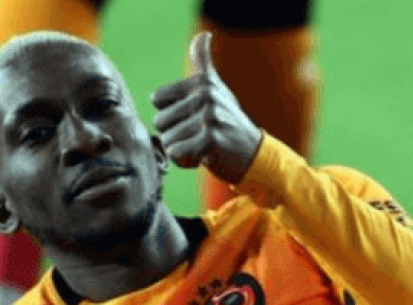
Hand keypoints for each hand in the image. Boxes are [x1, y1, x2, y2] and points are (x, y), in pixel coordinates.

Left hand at [151, 31, 262, 184]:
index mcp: (202, 82)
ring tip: (203, 145)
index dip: (171, 114)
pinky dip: (186, 160)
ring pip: (167, 139)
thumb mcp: (216, 88)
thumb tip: (203, 35)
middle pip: (160, 121)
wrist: (254, 154)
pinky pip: (176, 153)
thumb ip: (203, 61)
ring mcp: (210, 116)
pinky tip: (204, 156)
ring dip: (182, 149)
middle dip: (175, 134)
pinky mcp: (211, 139)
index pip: (157, 99)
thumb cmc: (230, 122)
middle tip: (199, 134)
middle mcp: (206, 95)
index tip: (193, 117)